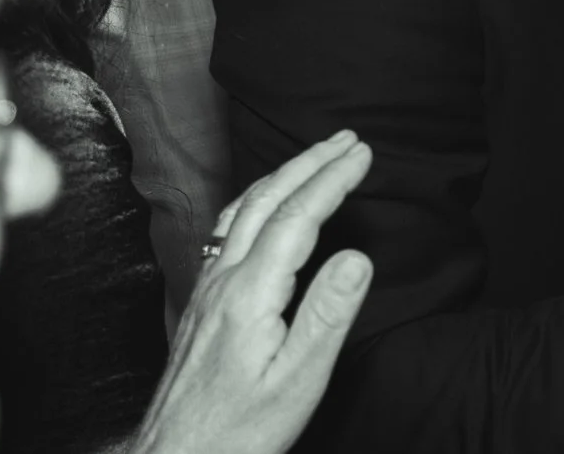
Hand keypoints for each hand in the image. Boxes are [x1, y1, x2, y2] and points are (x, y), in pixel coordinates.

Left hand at [129, 132, 375, 453]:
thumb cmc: (238, 432)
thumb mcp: (298, 381)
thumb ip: (328, 314)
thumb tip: (357, 256)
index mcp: (250, 294)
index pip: (297, 217)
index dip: (332, 179)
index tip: (363, 153)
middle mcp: (222, 282)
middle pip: (266, 201)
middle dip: (309, 162)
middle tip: (347, 139)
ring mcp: (206, 291)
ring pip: (242, 212)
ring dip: (282, 176)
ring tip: (313, 157)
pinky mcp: (200, 306)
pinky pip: (227, 232)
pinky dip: (256, 202)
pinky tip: (262, 208)